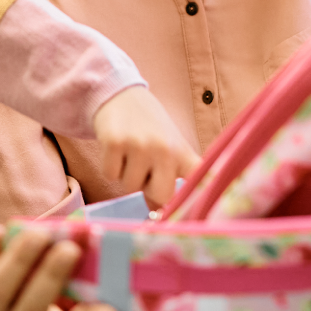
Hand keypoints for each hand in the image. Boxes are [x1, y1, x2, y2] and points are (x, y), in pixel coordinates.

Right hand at [89, 87, 197, 212]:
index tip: (200, 209)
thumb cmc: (148, 129)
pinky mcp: (115, 142)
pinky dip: (110, 167)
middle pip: (160, 195)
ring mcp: (140, 145)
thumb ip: (168, 181)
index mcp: (183, 152)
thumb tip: (158, 215)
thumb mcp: (168, 149)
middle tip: (146, 170)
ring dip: (126, 175)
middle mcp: (165, 148)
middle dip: (149, 189)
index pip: (199, 178)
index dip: (201, 197)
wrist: (121, 95)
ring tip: (130, 153)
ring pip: (129, 187)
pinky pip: (110, 175)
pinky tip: (116, 149)